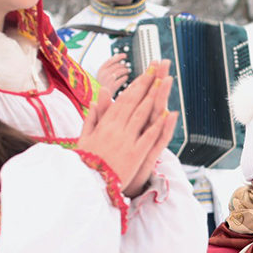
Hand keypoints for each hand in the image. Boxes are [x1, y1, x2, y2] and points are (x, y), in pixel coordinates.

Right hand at [79, 60, 177, 195]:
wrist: (87, 183)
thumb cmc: (86, 162)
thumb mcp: (84, 138)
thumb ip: (92, 119)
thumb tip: (97, 100)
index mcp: (105, 124)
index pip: (123, 100)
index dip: (136, 86)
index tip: (145, 75)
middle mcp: (116, 128)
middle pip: (134, 102)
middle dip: (147, 84)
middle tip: (158, 69)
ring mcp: (126, 140)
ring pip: (142, 114)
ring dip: (154, 97)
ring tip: (163, 82)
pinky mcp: (135, 154)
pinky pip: (149, 137)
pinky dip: (158, 124)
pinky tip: (167, 113)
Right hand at [95, 51, 131, 93]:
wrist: (98, 97)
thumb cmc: (102, 85)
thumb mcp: (102, 75)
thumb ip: (108, 68)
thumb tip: (118, 59)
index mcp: (101, 70)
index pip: (111, 60)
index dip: (119, 56)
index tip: (125, 55)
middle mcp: (104, 74)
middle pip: (117, 65)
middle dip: (124, 64)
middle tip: (128, 65)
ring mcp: (108, 80)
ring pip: (120, 71)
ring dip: (126, 70)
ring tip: (128, 71)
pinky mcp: (113, 86)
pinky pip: (121, 80)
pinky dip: (125, 78)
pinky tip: (126, 77)